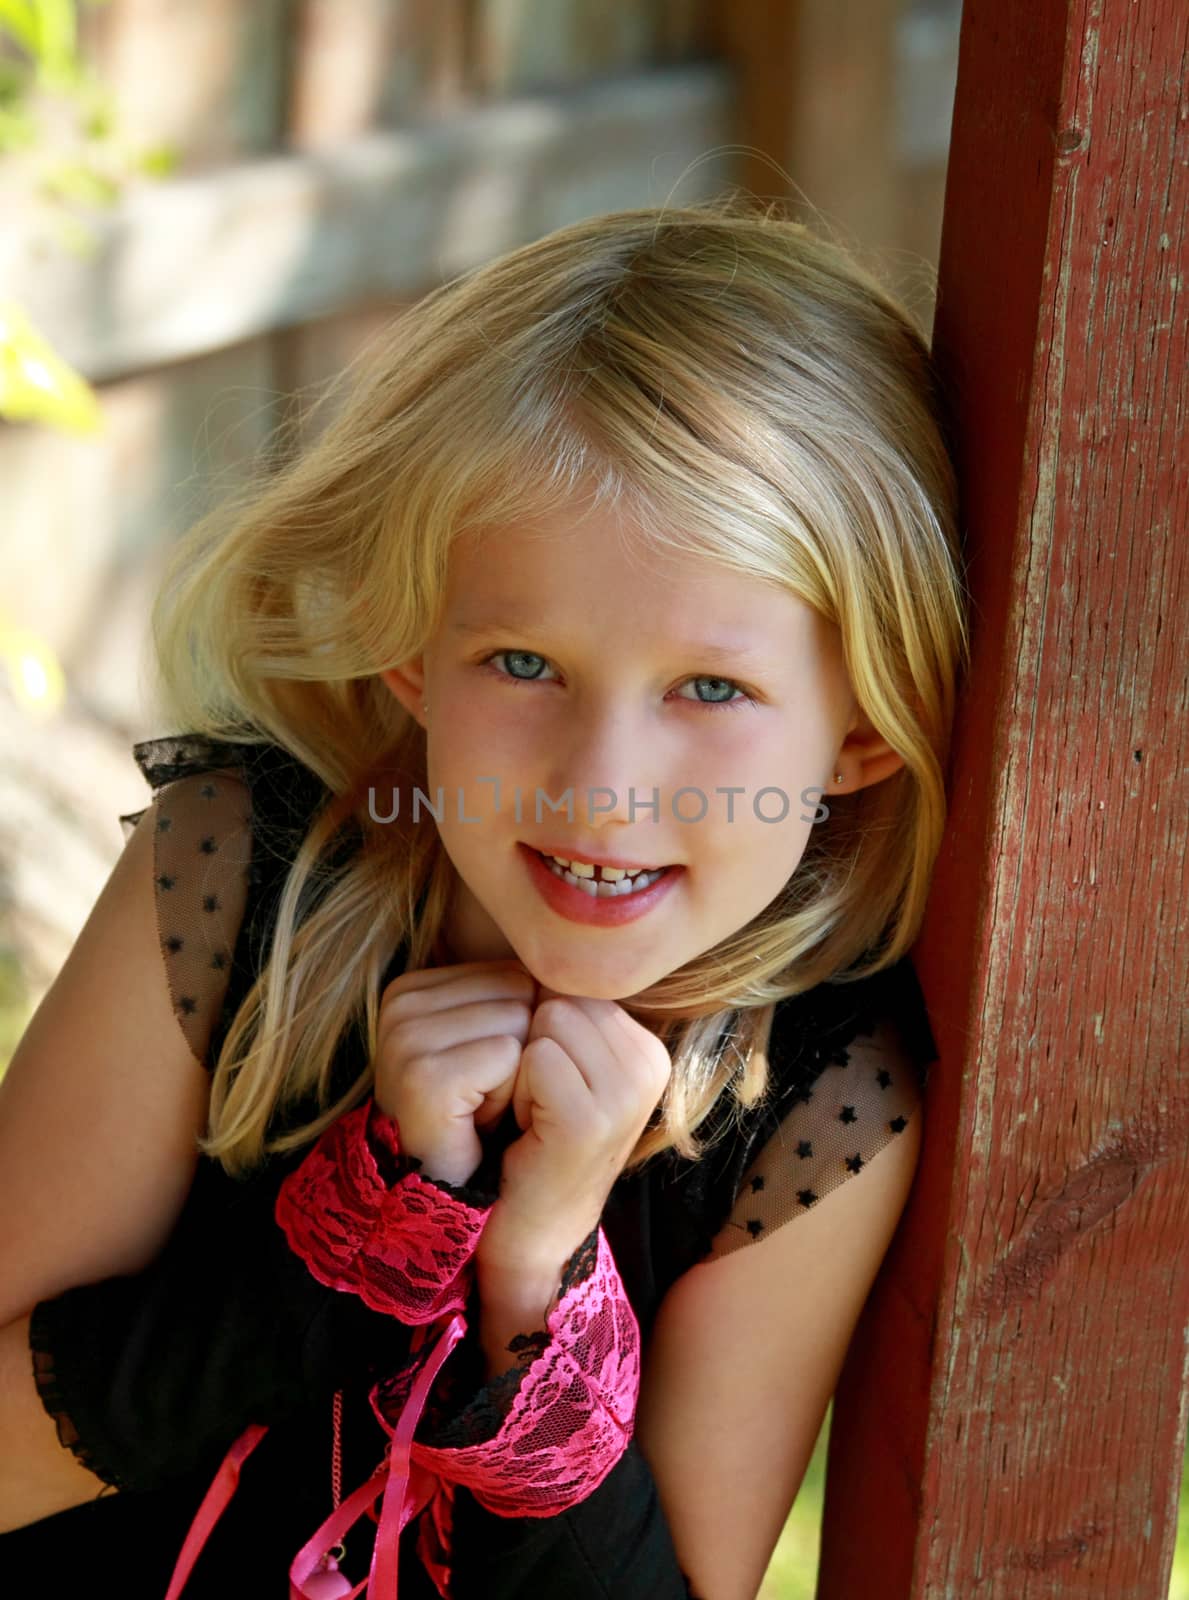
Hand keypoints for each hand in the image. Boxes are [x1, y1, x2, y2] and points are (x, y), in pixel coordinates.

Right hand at [372, 959, 537, 1186]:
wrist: (452, 1191)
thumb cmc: (479, 1115)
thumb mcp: (492, 1037)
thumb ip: (514, 993)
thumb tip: (576, 962)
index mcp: (411, 988)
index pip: (510, 973)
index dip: (519, 1027)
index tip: (485, 1071)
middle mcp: (399, 1004)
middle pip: (517, 991)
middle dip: (522, 1048)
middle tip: (487, 1094)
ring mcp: (405, 1038)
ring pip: (518, 1020)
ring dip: (519, 1073)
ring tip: (483, 1107)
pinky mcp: (424, 1075)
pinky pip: (508, 1056)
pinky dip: (510, 1093)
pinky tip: (480, 1121)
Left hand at [477, 987, 672, 1268]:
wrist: (531, 1230)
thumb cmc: (535, 1139)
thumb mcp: (567, 1068)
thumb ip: (569, 1014)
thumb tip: (546, 949)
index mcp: (648, 1047)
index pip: (574, 986)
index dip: (541, 1030)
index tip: (550, 1088)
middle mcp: (651, 1065)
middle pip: (559, 999)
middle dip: (530, 1044)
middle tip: (538, 1105)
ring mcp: (627, 1094)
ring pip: (546, 1022)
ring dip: (520, 1068)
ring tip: (533, 1116)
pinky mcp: (592, 1120)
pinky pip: (534, 1058)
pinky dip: (514, 1091)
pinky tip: (528, 1131)